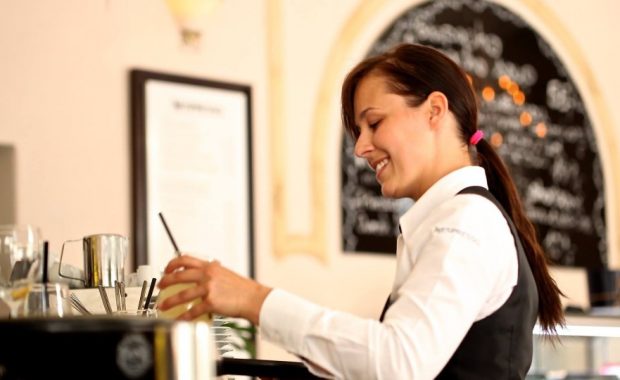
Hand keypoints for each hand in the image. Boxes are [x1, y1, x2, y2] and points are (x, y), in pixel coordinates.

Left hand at [157, 255, 271, 323]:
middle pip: (179, 276)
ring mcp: (208, 288)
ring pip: (182, 294)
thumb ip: (213, 271)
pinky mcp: (211, 302)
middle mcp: (208, 275)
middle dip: (165, 281)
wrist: (253, 298)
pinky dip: (183, 316)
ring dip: (169, 301)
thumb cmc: (242, 288)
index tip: (167, 269)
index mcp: (210, 266)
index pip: (186, 259)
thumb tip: (205, 270)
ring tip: (162, 306)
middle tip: (160, 286)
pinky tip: (179, 319)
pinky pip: (192, 310)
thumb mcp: (226, 273)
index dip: (172, 263)